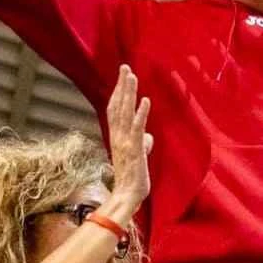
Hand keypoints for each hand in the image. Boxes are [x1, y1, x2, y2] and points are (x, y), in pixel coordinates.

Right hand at [106, 65, 152, 207]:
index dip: (118, 91)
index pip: (115, 109)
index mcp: (117, 136)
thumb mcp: (138, 156)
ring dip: (129, 94)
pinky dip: (141, 113)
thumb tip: (148, 137)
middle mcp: (118, 135)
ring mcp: (125, 142)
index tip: (122, 76)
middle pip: (118, 105)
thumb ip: (141, 143)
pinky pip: (138, 128)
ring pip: (126, 112)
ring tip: (132, 77)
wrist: (127, 195)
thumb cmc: (133, 177)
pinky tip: (145, 100)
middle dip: (122, 86)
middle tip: (125, 67)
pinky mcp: (135, 149)